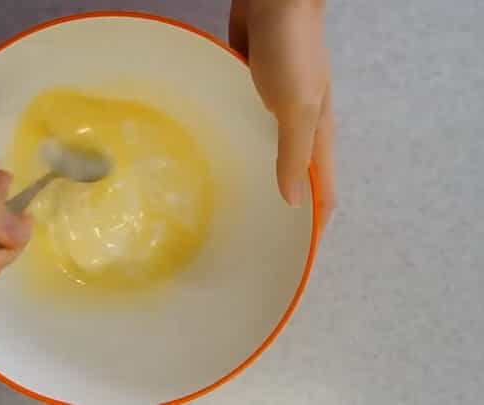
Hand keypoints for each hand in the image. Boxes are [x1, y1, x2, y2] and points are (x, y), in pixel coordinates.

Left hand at [230, 0, 335, 232]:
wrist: (275, 0)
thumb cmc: (292, 52)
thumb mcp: (297, 106)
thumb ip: (295, 152)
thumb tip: (294, 202)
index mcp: (318, 135)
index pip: (325, 191)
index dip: (315, 223)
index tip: (294, 254)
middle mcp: (297, 128)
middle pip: (295, 178)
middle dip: (280, 208)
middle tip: (249, 237)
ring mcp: (273, 110)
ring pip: (265, 155)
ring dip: (253, 178)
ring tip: (225, 207)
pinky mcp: (250, 94)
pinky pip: (243, 128)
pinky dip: (234, 146)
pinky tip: (212, 160)